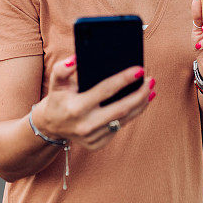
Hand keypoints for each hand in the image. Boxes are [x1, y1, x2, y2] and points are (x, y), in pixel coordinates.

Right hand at [33, 56, 154, 149]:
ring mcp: (92, 137)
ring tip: (150, 89)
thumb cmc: (58, 98)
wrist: (51, 125)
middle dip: (140, 94)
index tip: (140, 70)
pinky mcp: (97, 144)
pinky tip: (141, 103)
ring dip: (141, 104)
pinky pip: (119, 127)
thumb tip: (78, 58)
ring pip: (124, 120)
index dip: (124, 79)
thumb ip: (63, 68)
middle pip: (121, 109)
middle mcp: (85, 125)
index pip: (106, 91)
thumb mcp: (56, 81)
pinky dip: (132, 114)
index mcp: (76, 108)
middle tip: (151, 80)